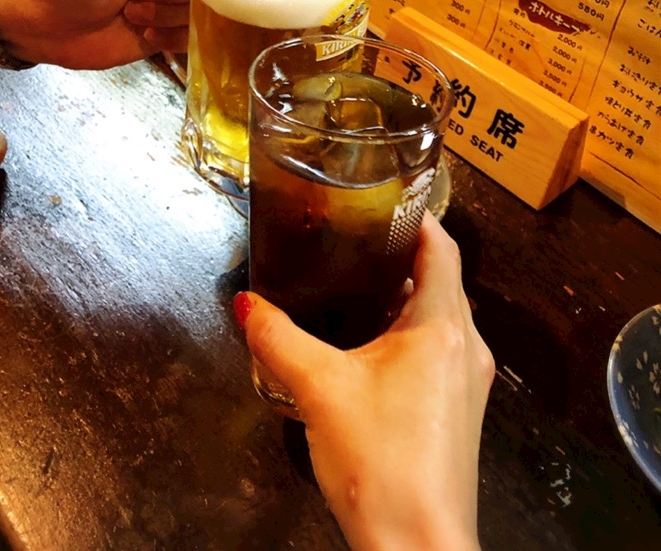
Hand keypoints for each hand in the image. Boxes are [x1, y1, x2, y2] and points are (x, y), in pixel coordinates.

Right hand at [235, 216, 493, 550]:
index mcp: (442, 326)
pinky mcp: (460, 411)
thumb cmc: (379, 457)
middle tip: (353, 239)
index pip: (441, 247)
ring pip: (440, 316)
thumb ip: (278, 338)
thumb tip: (245, 304)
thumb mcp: (319, 389)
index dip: (416, 216)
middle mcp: (467, 346)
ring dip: (404, 296)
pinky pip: (438, 350)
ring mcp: (468, 382)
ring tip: (354, 285)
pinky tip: (369, 345)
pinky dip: (408, 332)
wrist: (418, 546)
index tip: (381, 198)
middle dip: (401, 255)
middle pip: (441, 279)